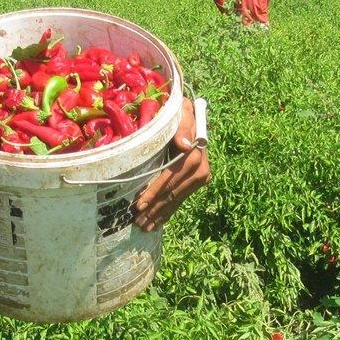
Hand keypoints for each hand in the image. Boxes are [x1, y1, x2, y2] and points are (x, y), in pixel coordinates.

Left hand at [134, 98, 209, 231]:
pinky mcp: (199, 182)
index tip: (139, 204)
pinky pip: (182, 199)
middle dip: (154, 208)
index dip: (155, 191)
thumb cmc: (182, 114)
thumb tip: (184, 145)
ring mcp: (201, 177)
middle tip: (138, 222)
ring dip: (160, 214)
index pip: (170, 177)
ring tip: (144, 226)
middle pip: (173, 192)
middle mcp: (201, 169)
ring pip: (177, 199)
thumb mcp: (182, 113)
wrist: (194, 117)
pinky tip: (158, 222)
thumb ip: (183, 126)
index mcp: (195, 155)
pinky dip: (169, 211)